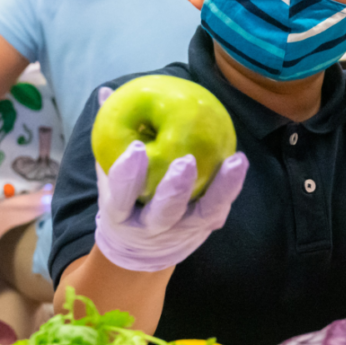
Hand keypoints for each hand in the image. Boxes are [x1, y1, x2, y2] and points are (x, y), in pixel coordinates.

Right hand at [92, 87, 248, 271]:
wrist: (140, 251)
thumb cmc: (124, 199)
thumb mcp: (108, 176)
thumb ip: (109, 138)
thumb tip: (107, 93)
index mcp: (119, 214)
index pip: (119, 197)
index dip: (127, 176)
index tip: (136, 149)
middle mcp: (150, 227)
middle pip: (163, 213)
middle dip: (174, 190)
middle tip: (186, 162)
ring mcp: (181, 231)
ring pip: (202, 214)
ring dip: (220, 189)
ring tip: (235, 161)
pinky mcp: (204, 228)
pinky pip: (219, 208)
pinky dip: (230, 186)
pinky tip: (238, 160)